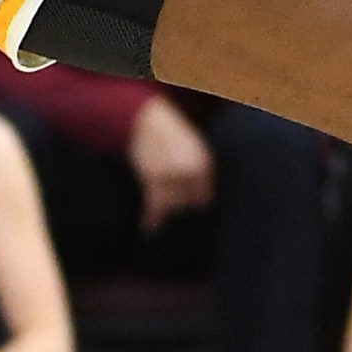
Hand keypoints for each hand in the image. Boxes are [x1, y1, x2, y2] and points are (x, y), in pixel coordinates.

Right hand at [127, 94, 213, 231]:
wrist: (147, 121)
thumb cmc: (171, 136)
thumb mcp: (193, 151)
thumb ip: (199, 175)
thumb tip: (201, 202)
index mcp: (204, 164)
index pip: (204, 198)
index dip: (196, 203)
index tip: (191, 209)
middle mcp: (191, 172)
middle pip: (187, 204)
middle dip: (180, 205)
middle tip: (171, 203)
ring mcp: (172, 176)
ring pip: (172, 206)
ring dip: (166, 208)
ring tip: (160, 204)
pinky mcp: (153, 178)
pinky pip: (154, 206)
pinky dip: (152, 219)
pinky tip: (150, 230)